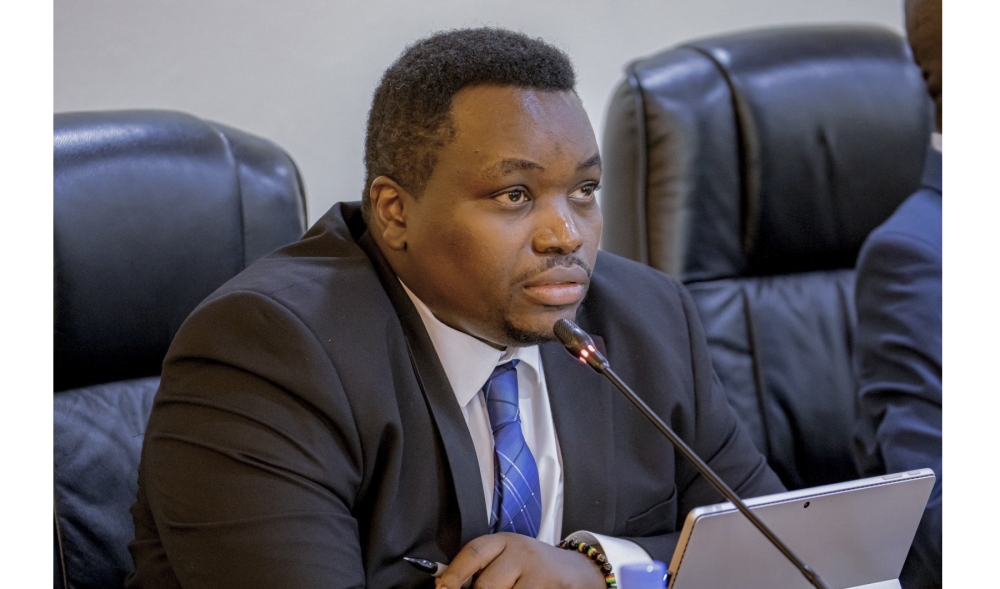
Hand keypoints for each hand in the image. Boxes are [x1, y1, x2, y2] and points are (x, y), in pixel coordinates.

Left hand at [436, 533, 605, 588]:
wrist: (577, 571)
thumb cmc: (532, 569)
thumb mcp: (508, 559)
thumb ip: (482, 569)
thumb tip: (445, 586)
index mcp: (505, 542)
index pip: (473, 553)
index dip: (453, 574)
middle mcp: (522, 553)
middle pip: (486, 585)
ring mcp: (539, 573)